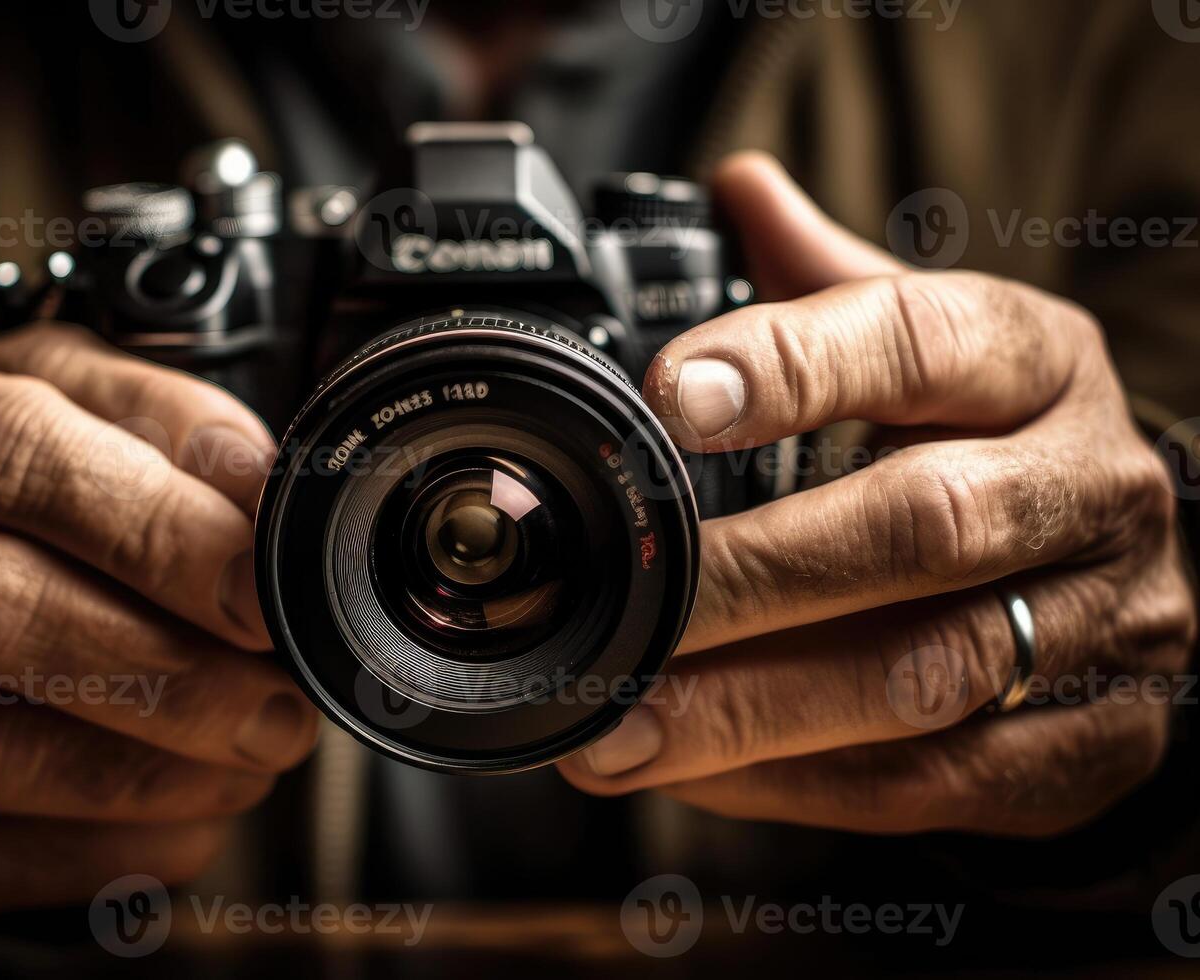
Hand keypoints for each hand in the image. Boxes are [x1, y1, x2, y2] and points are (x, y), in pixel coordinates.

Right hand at [0, 323, 317, 911]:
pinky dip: (96, 853)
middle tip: (278, 705)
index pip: (8, 453)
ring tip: (253, 759)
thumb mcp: (97, 411)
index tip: (260, 591)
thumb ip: (177, 436)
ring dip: (142, 772)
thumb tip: (272, 500)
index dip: (150, 527)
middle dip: (160, 670)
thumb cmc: (28, 482)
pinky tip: (188, 823)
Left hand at [559, 154, 1196, 834]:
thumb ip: (824, 282)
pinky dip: (805, 784)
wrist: (1117, 556)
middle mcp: (1090, 482)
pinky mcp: (1100, 737)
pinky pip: (943, 780)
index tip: (665, 396)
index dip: (791, 366)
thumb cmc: (983, 435)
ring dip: (755, 710)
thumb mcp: (925, 340)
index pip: (920, 339)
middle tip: (624, 609)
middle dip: (752, 577)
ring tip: (620, 727)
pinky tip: (696, 776)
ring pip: (927, 673)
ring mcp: (1113, 620)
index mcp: (1035, 359)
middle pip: (923, 526)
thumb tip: (735, 187)